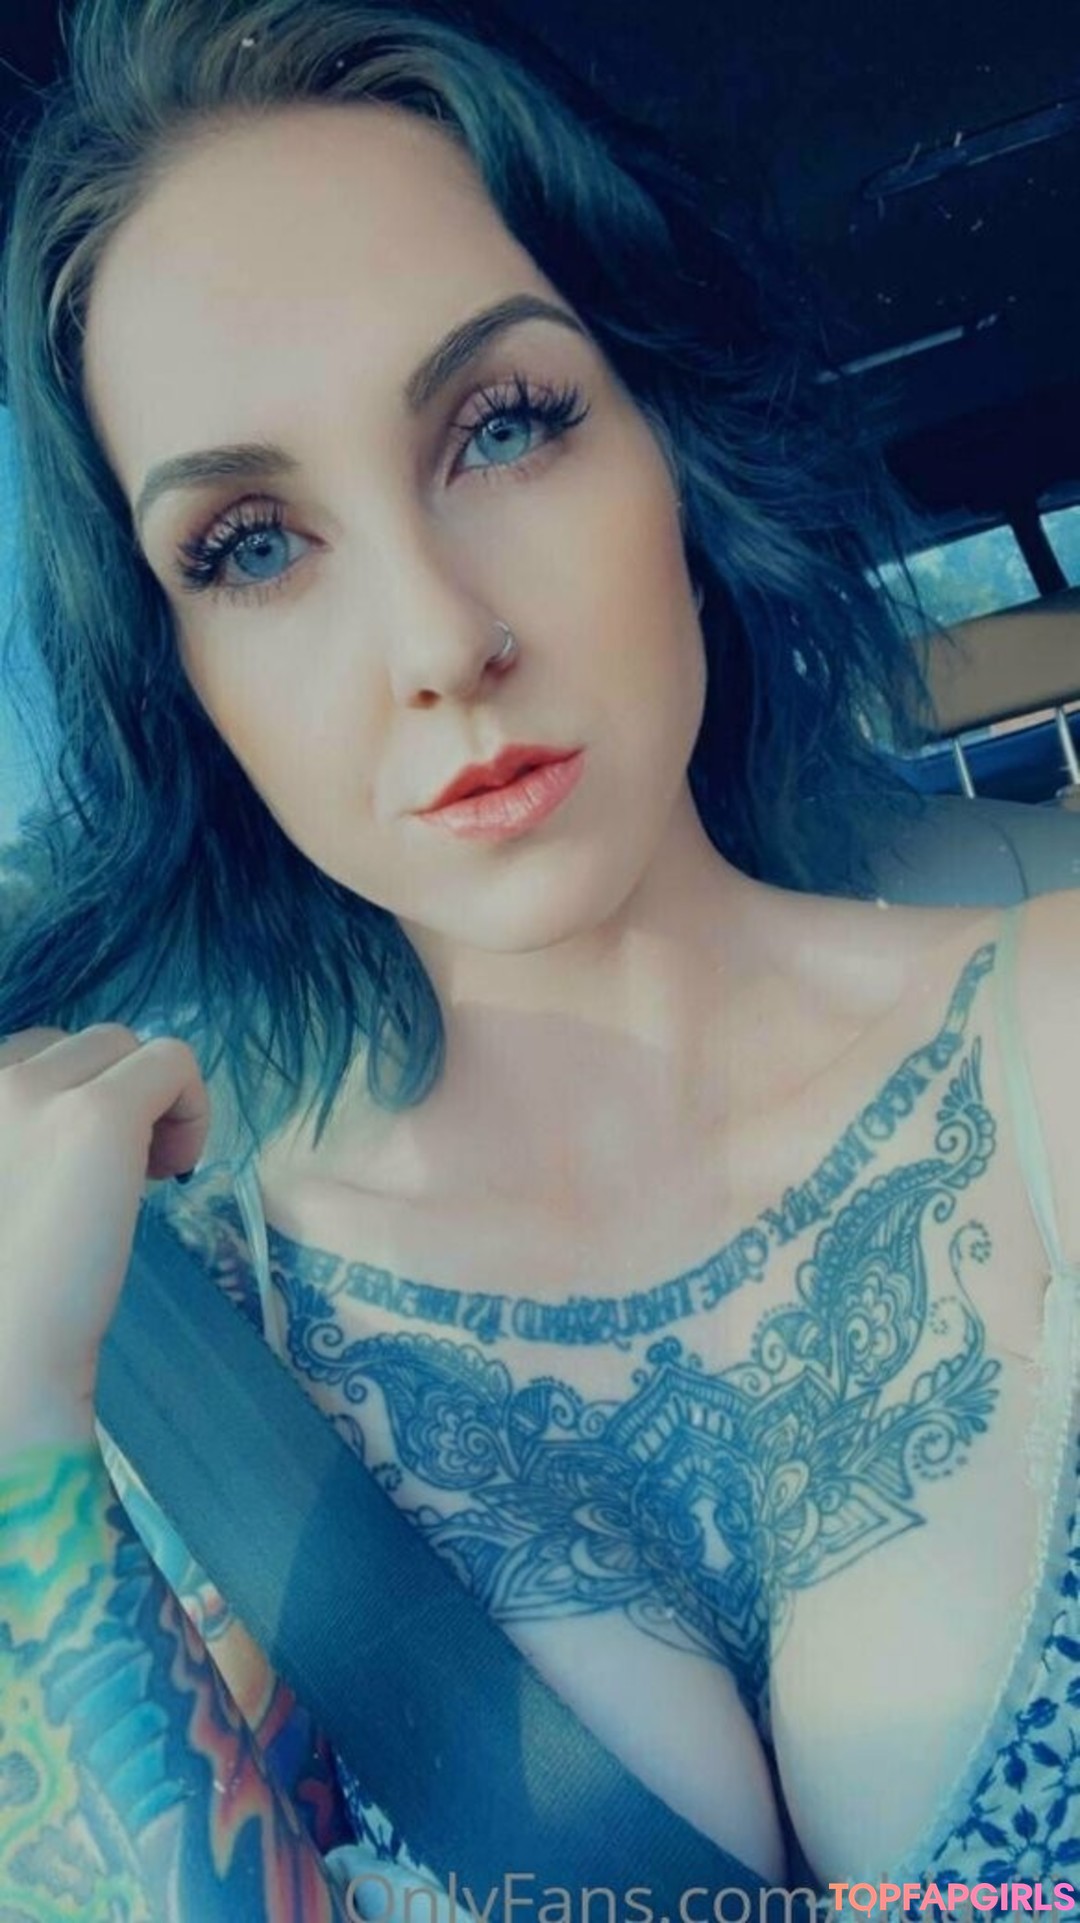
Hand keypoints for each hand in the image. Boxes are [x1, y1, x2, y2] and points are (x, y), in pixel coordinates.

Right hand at [0, 1024, 209, 1451]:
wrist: (1, 1356)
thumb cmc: (0, 1294)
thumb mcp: (5, 1184)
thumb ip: (20, 1138)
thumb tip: (80, 1109)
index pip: (27, 1054)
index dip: (68, 1104)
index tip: (76, 1170)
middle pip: (78, 1043)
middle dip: (109, 1096)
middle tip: (115, 1178)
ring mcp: (35, 1089)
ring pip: (125, 1044)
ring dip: (147, 1100)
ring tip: (143, 1176)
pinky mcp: (98, 1114)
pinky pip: (173, 1061)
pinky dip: (190, 1106)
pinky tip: (173, 1172)